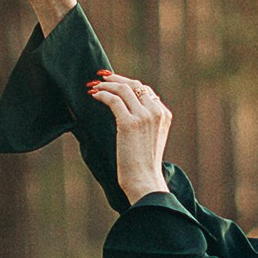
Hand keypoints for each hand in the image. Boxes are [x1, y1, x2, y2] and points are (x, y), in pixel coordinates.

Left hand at [85, 72, 170, 202]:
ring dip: (106, 85)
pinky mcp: (129, 123)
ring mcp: (144, 116)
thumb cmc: (143, 165)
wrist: (144, 180)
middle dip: (116, 78)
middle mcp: (156, 112)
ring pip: (123, 89)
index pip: (145, 90)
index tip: (113, 81)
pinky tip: (94, 96)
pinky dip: (102, 94)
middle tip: (101, 77)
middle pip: (135, 85)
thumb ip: (145, 123)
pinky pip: (113, 100)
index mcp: (164, 114)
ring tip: (93, 86)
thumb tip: (125, 111)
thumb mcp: (150, 139)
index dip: (128, 83)